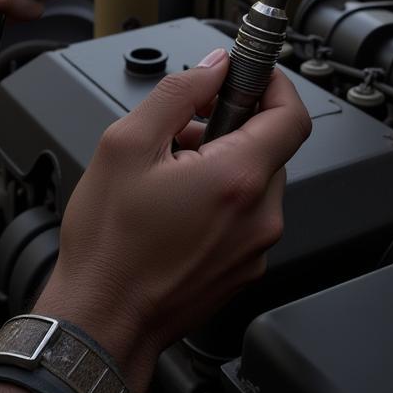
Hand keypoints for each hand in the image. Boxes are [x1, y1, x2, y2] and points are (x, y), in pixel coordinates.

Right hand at [36, 51, 311, 392]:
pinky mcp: (243, 269)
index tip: (250, 75)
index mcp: (238, 180)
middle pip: (270, 148)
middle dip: (231, 129)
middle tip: (183, 133)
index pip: (291, 115)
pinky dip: (220, 201)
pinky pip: (245, 218)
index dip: (274, 85)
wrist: (101, 323)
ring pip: (255, 184)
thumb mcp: (126, 146)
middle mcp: (259, 217)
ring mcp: (255, 248)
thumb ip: (177, 95)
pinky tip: (176, 209)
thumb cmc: (108, 247)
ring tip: (169, 177)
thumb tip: (211, 69)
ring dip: (223, 166)